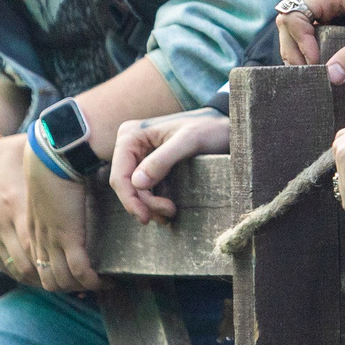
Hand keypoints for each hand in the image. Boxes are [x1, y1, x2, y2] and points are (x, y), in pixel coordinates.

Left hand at [20, 144, 99, 291]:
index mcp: (34, 232)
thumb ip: (51, 203)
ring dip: (83, 287)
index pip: (41, 269)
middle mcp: (41, 241)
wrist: (52, 158)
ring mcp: (53, 241)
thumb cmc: (52, 166)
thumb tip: (64, 204)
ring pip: (64, 281)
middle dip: (70, 288)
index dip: (57, 279)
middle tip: (90, 284)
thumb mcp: (46, 192)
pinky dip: (93, 281)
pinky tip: (106, 280)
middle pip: (50, 281)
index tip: (75, 279)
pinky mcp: (69, 236)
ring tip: (102, 283)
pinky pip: (80, 271)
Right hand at [111, 109, 229, 224]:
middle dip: (145, 204)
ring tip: (170, 213)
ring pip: (135, 192)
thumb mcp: (189, 141)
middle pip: (127, 186)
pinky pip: (145, 190)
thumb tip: (137, 182)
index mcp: (131, 135)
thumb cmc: (208, 129)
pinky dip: (154, 203)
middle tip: (169, 214)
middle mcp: (130, 146)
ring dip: (150, 206)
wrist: (223, 127)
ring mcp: (139, 157)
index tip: (147, 217)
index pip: (121, 175)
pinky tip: (167, 211)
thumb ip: (163, 159)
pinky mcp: (149, 167)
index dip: (130, 199)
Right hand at [276, 0, 344, 83]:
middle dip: (294, 48)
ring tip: (315, 73)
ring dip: (302, 51)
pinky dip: (314, 50)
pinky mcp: (343, 21)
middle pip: (292, 21)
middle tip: (310, 73)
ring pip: (301, 29)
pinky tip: (324, 68)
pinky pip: (316, 35)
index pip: (293, 14)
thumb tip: (330, 78)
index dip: (298, 41)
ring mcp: (335, 8)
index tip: (316, 63)